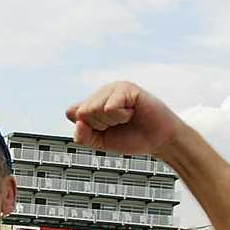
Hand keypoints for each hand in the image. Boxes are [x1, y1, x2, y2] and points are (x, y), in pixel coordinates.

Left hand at [66, 81, 182, 155]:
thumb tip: (78, 121)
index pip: (71, 113)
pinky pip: (110, 107)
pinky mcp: (126, 87)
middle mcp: (100, 93)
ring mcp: (113, 88)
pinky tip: (132, 112)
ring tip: (126, 118)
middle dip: (100, 125)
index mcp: (91, 102)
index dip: (86, 128)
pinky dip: (121, 116)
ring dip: (111, 121)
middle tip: (118, 124)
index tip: (103, 130)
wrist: (158, 141)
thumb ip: (83, 136)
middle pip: (82, 112)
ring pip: (94, 109)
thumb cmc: (130, 138)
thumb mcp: (100, 142)